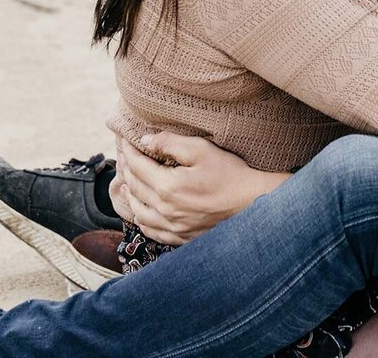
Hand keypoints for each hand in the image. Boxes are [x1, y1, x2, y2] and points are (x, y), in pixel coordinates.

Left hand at [113, 132, 289, 245]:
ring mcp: (171, 227)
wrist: (252, 203)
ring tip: (126, 183)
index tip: (125, 141)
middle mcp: (164, 210)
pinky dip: (140, 218)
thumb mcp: (202, 150)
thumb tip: (144, 140)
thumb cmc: (230, 173)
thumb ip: (171, 143)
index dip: (129, 152)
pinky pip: (150, 230)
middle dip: (127, 170)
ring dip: (129, 195)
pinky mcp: (180, 237)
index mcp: (167, 187)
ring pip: (137, 211)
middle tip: (125, 157)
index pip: (138, 166)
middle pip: (135, 188)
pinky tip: (141, 210)